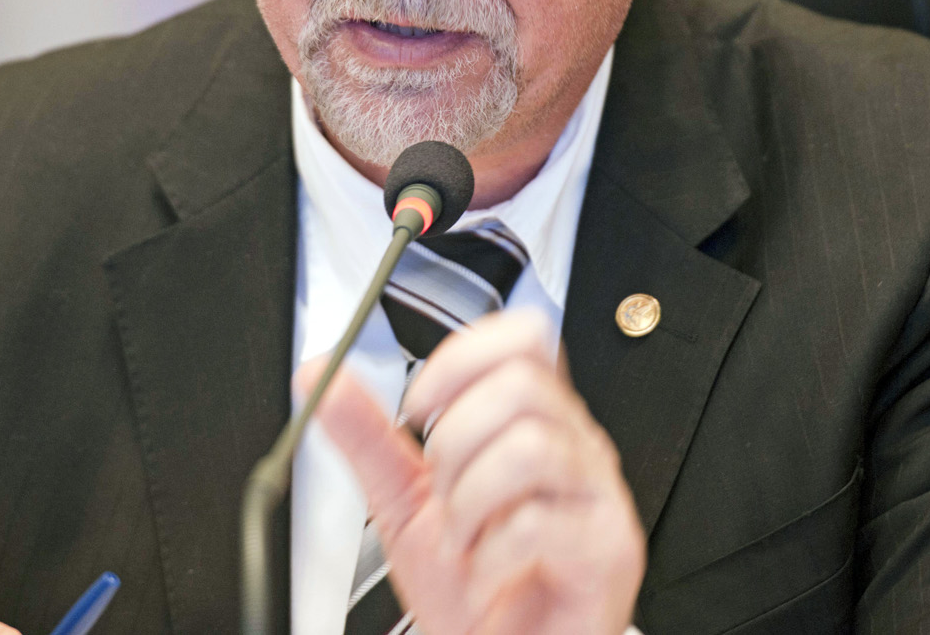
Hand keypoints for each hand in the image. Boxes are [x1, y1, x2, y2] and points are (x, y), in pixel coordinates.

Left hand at [305, 310, 644, 634]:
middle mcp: (574, 447)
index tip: (417, 409)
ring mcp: (596, 495)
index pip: (523, 339)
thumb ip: (366, 436)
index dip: (461, 361)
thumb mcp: (403, 501)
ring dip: (470, 504)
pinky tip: (484, 577)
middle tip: (444, 496)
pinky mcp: (607, 549)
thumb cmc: (469, 590)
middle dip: (454, 444)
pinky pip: (540, 523)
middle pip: (521, 385)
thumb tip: (322, 374)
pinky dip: (490, 558)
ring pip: (530, 447)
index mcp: (534, 421)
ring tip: (464, 542)